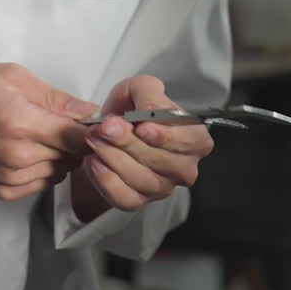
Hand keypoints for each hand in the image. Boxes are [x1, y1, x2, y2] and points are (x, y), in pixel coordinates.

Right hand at [0, 64, 96, 201]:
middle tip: (62, 122)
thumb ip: (56, 97)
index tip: (94, 122)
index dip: (93, 130)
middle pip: (72, 156)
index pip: (77, 137)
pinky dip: (45, 169)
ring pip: (60, 172)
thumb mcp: (15, 76)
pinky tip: (31, 150)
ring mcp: (10, 177)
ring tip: (41, 135)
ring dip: (60, 156)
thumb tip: (89, 112)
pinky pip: (43, 184)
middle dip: (75, 140)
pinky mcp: (4, 191)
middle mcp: (18, 156)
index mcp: (22, 123)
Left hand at [71, 75, 213, 220]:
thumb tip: (150, 109)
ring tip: (95, 138)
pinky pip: (125, 198)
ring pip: (142, 179)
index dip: (165, 135)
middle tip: (106, 127)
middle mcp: (184, 166)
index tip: (142, 127)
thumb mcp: (141, 88)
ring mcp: (163, 187)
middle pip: (162, 161)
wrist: (109, 130)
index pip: (189, 141)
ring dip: (114, 157)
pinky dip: (106, 180)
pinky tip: (96, 161)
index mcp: (195, 137)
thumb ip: (149, 92)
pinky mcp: (139, 201)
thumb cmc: (133, 109)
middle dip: (130, 142)